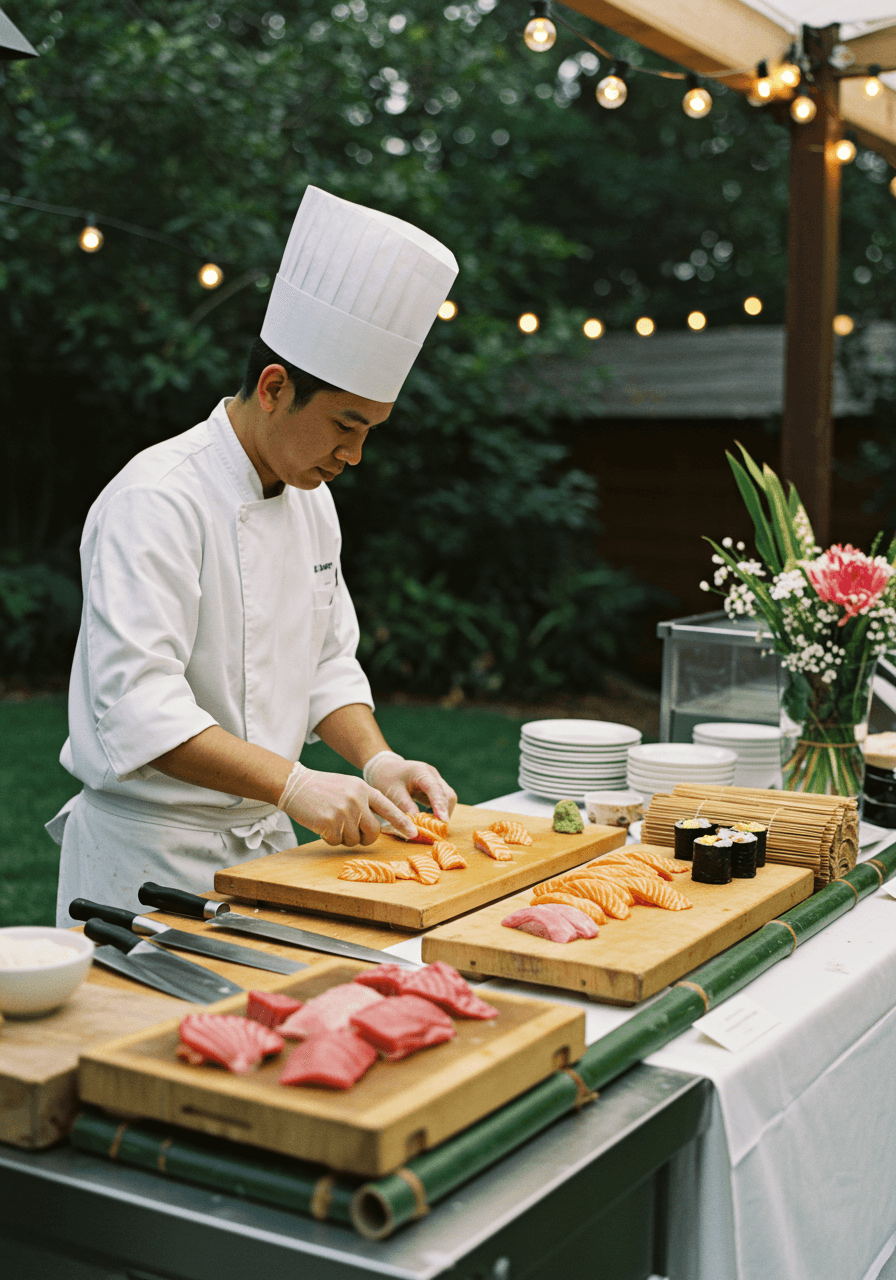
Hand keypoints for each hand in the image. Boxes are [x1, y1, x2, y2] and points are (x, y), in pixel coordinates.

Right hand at [277, 762, 417, 846]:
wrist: (294, 784)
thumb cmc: (321, 788)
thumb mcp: (348, 786)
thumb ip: (364, 801)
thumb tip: (377, 825)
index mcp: (363, 788)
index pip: (389, 807)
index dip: (402, 822)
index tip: (413, 833)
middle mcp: (357, 799)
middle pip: (374, 831)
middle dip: (365, 838)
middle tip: (352, 832)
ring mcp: (344, 811)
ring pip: (354, 840)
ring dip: (343, 838)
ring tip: (331, 822)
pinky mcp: (330, 822)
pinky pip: (338, 842)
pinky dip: (330, 838)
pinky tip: (322, 824)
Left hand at [362, 751, 456, 823]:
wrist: (384, 769)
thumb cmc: (386, 779)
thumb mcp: (392, 793)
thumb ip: (406, 807)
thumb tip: (418, 826)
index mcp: (421, 771)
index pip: (435, 788)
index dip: (439, 804)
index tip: (443, 820)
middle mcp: (433, 775)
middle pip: (447, 795)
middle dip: (443, 813)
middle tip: (435, 829)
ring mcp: (436, 781)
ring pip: (448, 799)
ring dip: (442, 814)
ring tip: (431, 826)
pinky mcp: (435, 789)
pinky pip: (443, 802)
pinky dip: (438, 813)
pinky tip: (429, 820)